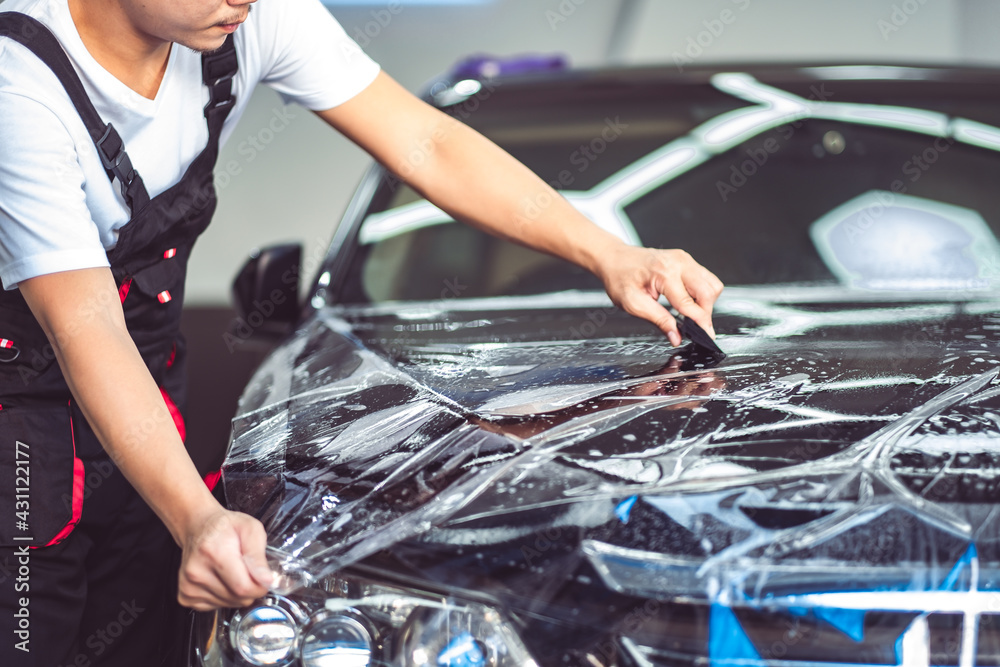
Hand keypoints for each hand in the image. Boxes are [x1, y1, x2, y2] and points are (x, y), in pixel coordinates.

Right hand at [177, 507, 272, 610]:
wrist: (198, 527)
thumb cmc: (225, 527)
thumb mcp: (251, 529)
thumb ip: (258, 556)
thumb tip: (266, 580)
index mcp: (214, 553)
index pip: (243, 587)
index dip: (260, 586)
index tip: (264, 577)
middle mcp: (197, 572)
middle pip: (238, 598)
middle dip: (250, 588)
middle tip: (247, 569)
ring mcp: (188, 586)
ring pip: (229, 604)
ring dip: (237, 592)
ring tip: (232, 572)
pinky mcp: (186, 596)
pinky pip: (216, 607)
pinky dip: (224, 597)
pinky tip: (221, 579)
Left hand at [595, 245, 722, 345]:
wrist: (614, 259)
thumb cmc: (619, 277)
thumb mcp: (633, 304)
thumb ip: (658, 320)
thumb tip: (676, 336)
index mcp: (664, 273)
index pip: (690, 303)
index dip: (700, 323)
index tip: (705, 336)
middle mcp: (679, 262)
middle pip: (709, 291)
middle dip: (705, 312)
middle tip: (693, 326)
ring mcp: (684, 259)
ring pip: (712, 284)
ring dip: (706, 302)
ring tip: (689, 313)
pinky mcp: (686, 260)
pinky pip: (705, 278)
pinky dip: (701, 293)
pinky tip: (687, 301)